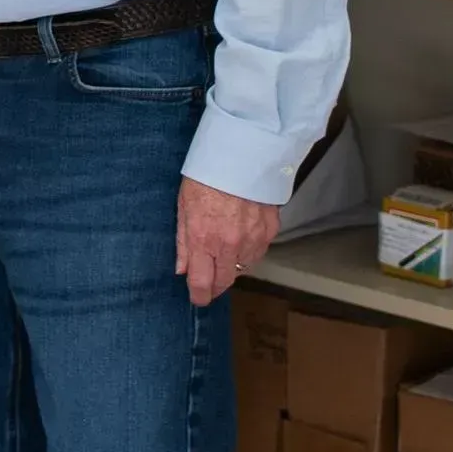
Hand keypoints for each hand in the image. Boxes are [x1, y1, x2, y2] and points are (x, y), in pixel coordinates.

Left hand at [175, 177, 279, 307]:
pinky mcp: (270, 230)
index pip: (202, 283)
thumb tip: (182, 269)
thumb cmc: (207, 175)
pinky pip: (258, 251)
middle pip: (225, 281)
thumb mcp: (183, 205)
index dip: (199, 296)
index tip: (196, 298)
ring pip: (243, 268)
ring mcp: (253, 239)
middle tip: (209, 283)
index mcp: (204, 239)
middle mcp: (230, 244)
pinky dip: (249, 251)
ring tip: (223, 252)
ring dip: (232, 266)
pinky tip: (240, 238)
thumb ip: (183, 242)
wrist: (242, 153)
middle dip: (215, 286)